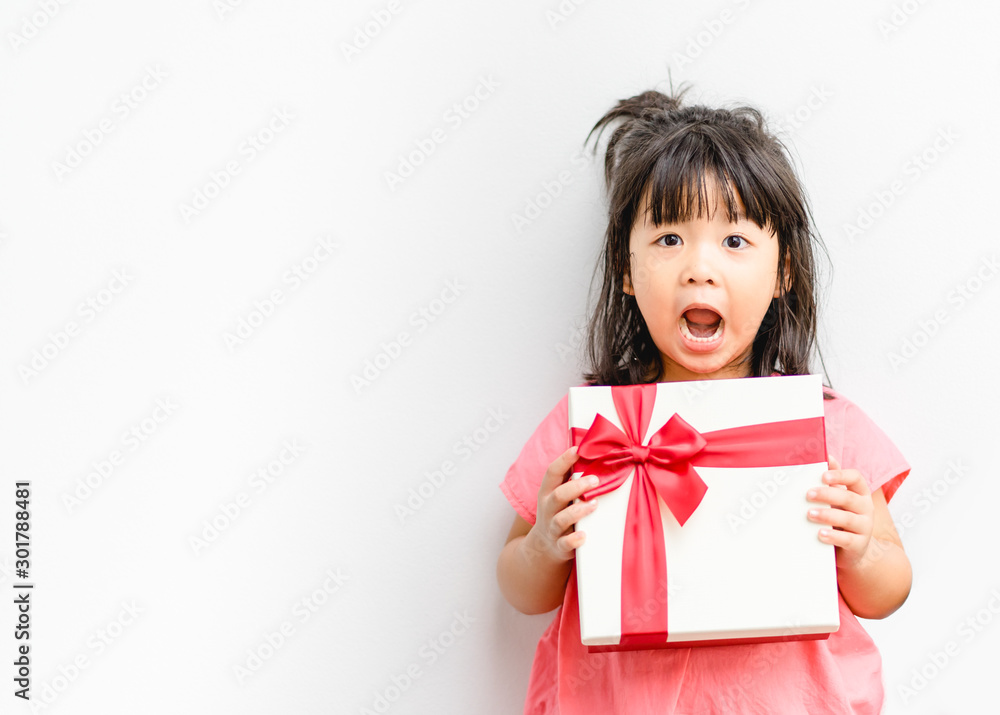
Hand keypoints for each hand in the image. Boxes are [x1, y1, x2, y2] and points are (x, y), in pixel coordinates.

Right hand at [526, 446, 599, 562]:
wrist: (544, 546)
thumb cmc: (558, 512)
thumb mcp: (559, 494)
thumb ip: (571, 477)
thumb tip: (592, 453)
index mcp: (547, 492)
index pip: (552, 473)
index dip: (564, 460)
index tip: (578, 449)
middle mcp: (548, 508)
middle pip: (558, 495)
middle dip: (576, 486)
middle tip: (595, 480)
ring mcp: (553, 528)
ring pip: (561, 519)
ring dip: (578, 511)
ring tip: (594, 504)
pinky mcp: (560, 546)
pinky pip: (565, 544)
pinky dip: (574, 540)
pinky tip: (584, 536)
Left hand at [806, 455, 874, 568]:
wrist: (852, 550)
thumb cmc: (840, 518)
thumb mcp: (837, 498)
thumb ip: (832, 480)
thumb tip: (826, 455)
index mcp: (860, 493)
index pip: (856, 478)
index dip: (840, 475)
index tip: (823, 476)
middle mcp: (865, 508)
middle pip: (848, 498)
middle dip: (827, 495)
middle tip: (808, 494)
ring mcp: (865, 527)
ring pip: (847, 519)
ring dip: (827, 515)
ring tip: (809, 514)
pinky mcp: (859, 545)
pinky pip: (847, 540)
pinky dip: (833, 537)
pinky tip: (820, 534)